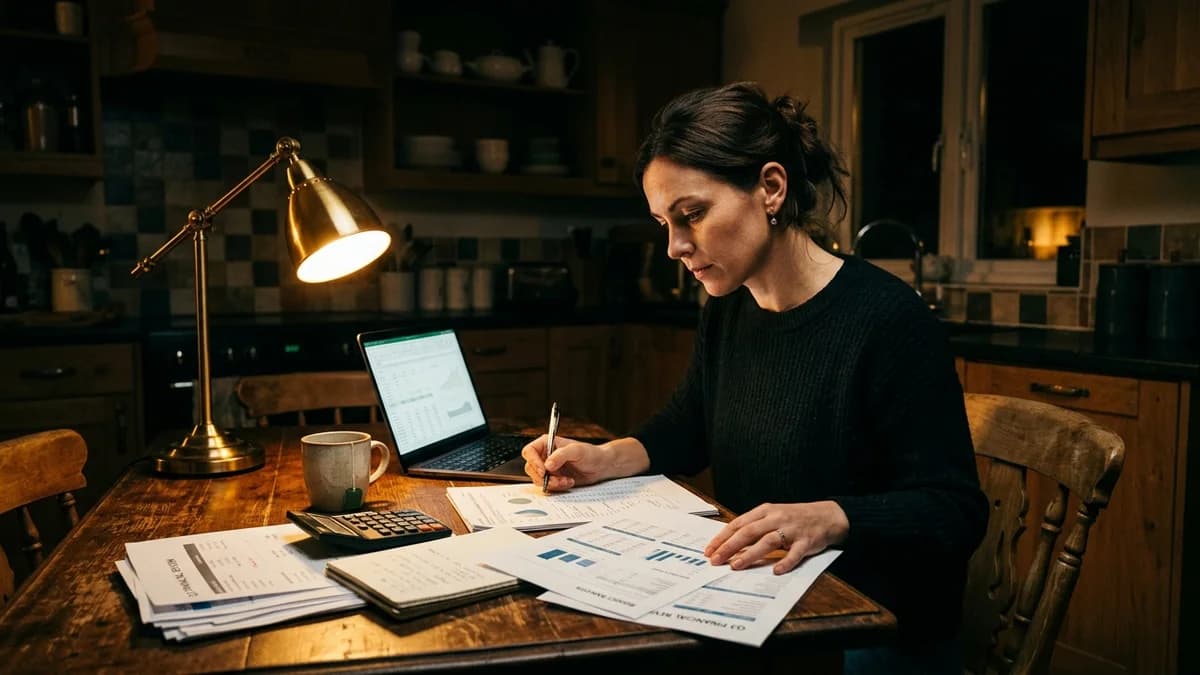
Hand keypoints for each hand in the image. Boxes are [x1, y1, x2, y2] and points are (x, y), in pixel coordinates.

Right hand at [520, 434, 609, 491]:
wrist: (600, 466)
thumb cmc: (591, 454)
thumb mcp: (577, 450)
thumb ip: (561, 455)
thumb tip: (548, 464)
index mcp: (547, 444)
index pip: (529, 451)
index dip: (533, 462)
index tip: (544, 471)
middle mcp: (545, 456)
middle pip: (531, 468)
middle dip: (544, 477)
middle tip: (558, 479)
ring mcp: (548, 469)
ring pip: (538, 480)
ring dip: (552, 483)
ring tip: (567, 480)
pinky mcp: (553, 479)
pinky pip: (547, 487)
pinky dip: (557, 487)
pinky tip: (569, 482)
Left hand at [704, 501, 849, 574]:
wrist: (827, 516)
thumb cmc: (794, 518)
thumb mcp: (772, 516)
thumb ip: (754, 527)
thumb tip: (730, 544)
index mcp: (765, 511)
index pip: (738, 524)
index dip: (722, 537)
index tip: (709, 550)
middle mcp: (776, 518)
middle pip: (749, 532)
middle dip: (730, 546)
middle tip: (716, 560)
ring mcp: (792, 530)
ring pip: (768, 541)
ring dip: (751, 554)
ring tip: (736, 565)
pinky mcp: (806, 542)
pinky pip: (795, 554)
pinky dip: (785, 562)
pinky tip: (776, 571)